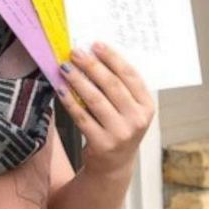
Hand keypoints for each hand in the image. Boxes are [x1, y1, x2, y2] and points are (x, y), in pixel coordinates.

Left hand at [56, 42, 154, 178]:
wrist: (114, 164)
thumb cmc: (119, 127)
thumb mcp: (128, 108)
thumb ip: (119, 86)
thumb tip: (94, 55)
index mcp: (147, 106)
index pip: (130, 75)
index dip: (112, 58)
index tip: (96, 44)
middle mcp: (137, 119)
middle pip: (112, 85)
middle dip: (91, 65)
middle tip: (75, 52)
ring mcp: (121, 133)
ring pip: (95, 99)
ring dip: (78, 80)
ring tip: (65, 67)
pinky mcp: (102, 144)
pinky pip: (82, 117)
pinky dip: (70, 101)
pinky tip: (61, 89)